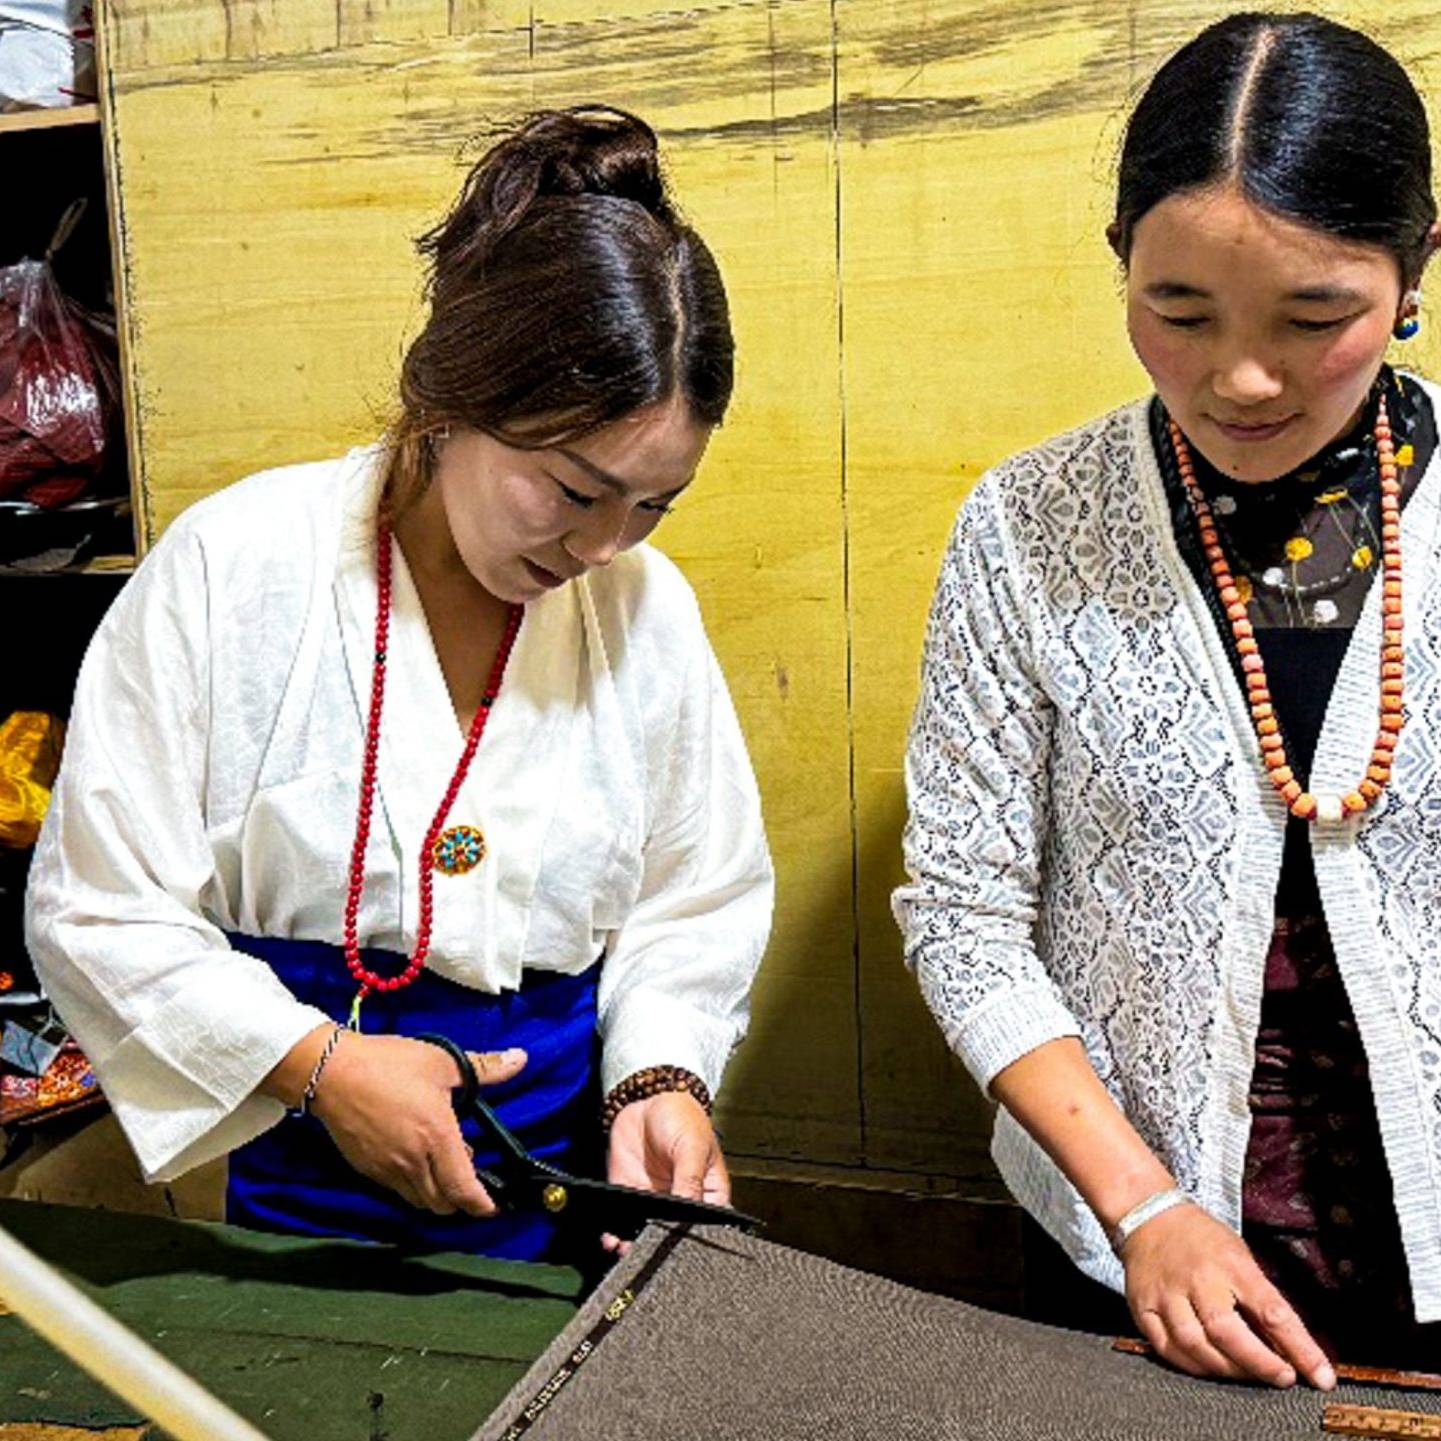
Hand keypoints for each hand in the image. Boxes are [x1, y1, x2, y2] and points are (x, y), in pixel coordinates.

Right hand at [309, 1032, 526, 1215]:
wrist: (330, 1072)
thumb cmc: (389, 1064)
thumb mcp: (442, 1061)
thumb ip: (484, 1068)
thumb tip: (520, 1059)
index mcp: (436, 1138)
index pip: (463, 1189)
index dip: (482, 1205)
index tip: (494, 1206)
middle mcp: (412, 1162)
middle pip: (442, 1204)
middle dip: (460, 1198)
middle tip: (468, 1171)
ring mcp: (386, 1169)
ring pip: (418, 1199)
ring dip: (436, 1192)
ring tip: (441, 1160)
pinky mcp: (366, 1168)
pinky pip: (396, 1189)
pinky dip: (412, 1183)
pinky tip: (413, 1155)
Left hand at [602, 1091, 728, 1253]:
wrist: (647, 1097)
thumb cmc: (682, 1118)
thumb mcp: (692, 1147)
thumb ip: (689, 1181)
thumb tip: (688, 1216)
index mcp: (707, 1194)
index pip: (706, 1229)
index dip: (694, 1242)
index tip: (680, 1251)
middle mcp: (681, 1204)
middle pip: (674, 1236)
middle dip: (661, 1248)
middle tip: (650, 1254)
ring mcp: (654, 1202)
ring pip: (646, 1234)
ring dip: (636, 1246)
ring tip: (628, 1251)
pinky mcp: (630, 1196)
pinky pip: (623, 1222)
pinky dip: (616, 1233)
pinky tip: (613, 1239)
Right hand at [1123, 1202, 1334, 1388]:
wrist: (1148, 1215)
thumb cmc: (1201, 1238)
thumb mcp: (1240, 1257)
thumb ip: (1260, 1301)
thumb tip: (1288, 1349)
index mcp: (1229, 1263)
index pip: (1270, 1311)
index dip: (1299, 1347)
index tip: (1320, 1374)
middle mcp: (1196, 1279)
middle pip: (1225, 1331)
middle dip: (1259, 1363)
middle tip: (1283, 1377)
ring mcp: (1166, 1294)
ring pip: (1194, 1345)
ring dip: (1226, 1369)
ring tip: (1247, 1374)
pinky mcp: (1143, 1307)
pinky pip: (1166, 1349)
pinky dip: (1191, 1365)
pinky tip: (1208, 1367)